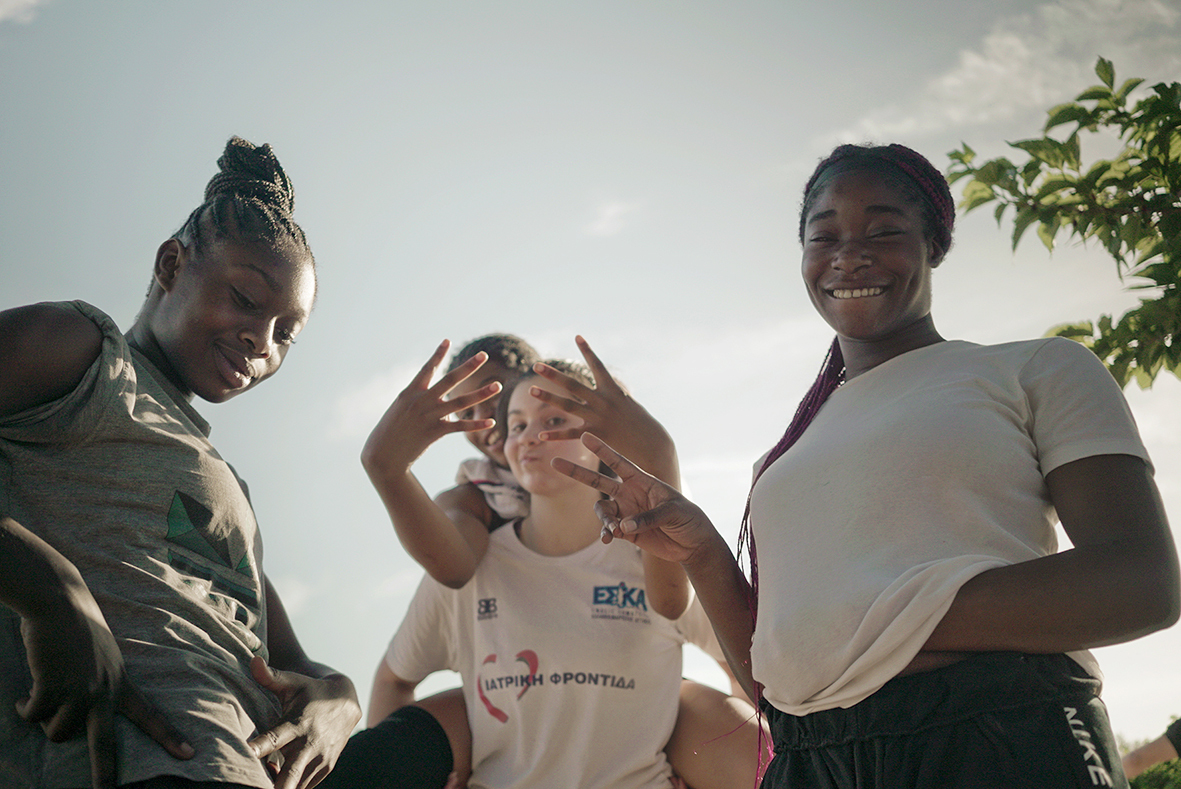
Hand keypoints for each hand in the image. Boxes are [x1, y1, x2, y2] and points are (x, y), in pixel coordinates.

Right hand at [16, 589, 193, 788]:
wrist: (60, 603)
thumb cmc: (78, 629)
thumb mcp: (103, 657)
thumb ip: (101, 683)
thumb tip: (82, 713)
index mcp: (120, 682)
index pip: (150, 714)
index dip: (169, 736)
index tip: (189, 754)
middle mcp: (103, 689)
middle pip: (104, 742)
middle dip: (105, 774)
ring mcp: (78, 689)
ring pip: (57, 732)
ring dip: (44, 721)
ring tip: (40, 700)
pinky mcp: (52, 686)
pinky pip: (33, 715)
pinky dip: (25, 708)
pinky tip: (25, 696)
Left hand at [248, 657, 361, 788]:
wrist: (346, 703)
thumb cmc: (311, 692)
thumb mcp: (293, 682)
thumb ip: (271, 676)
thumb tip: (253, 660)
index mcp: (297, 723)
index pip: (275, 739)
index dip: (258, 749)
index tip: (245, 755)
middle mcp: (309, 745)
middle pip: (289, 776)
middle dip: (273, 787)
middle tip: (253, 787)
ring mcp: (319, 760)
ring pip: (296, 785)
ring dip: (279, 787)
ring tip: (260, 782)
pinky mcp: (325, 768)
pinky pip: (304, 786)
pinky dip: (291, 786)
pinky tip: (277, 779)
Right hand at [361, 341, 500, 478]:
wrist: (382, 455)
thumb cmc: (390, 432)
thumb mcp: (400, 410)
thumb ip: (420, 402)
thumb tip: (441, 404)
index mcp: (410, 392)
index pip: (427, 368)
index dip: (438, 354)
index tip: (447, 340)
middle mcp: (421, 400)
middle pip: (450, 379)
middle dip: (468, 366)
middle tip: (484, 355)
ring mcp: (429, 415)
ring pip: (461, 402)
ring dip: (481, 394)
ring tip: (498, 385)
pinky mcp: (435, 432)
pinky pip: (460, 426)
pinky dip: (476, 424)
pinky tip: (491, 421)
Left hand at [531, 336, 679, 486]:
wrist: (653, 445)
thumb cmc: (643, 425)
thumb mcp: (629, 404)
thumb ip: (616, 395)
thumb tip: (613, 387)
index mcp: (613, 390)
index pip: (597, 366)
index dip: (587, 351)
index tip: (577, 336)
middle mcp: (603, 401)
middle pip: (573, 384)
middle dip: (553, 374)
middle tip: (536, 365)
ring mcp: (598, 417)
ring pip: (567, 405)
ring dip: (548, 397)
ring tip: (531, 390)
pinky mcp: (595, 434)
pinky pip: (571, 433)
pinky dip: (556, 435)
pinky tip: (541, 435)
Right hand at [551, 433, 713, 562]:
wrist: (692, 543)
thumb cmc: (688, 518)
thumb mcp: (672, 512)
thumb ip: (647, 517)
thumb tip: (622, 525)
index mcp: (643, 480)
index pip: (618, 462)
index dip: (602, 449)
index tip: (585, 435)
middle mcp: (630, 493)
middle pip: (598, 481)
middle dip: (577, 472)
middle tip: (555, 462)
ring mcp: (626, 511)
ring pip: (602, 510)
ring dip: (603, 518)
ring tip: (612, 529)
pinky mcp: (626, 531)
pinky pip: (609, 529)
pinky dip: (606, 533)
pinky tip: (608, 538)